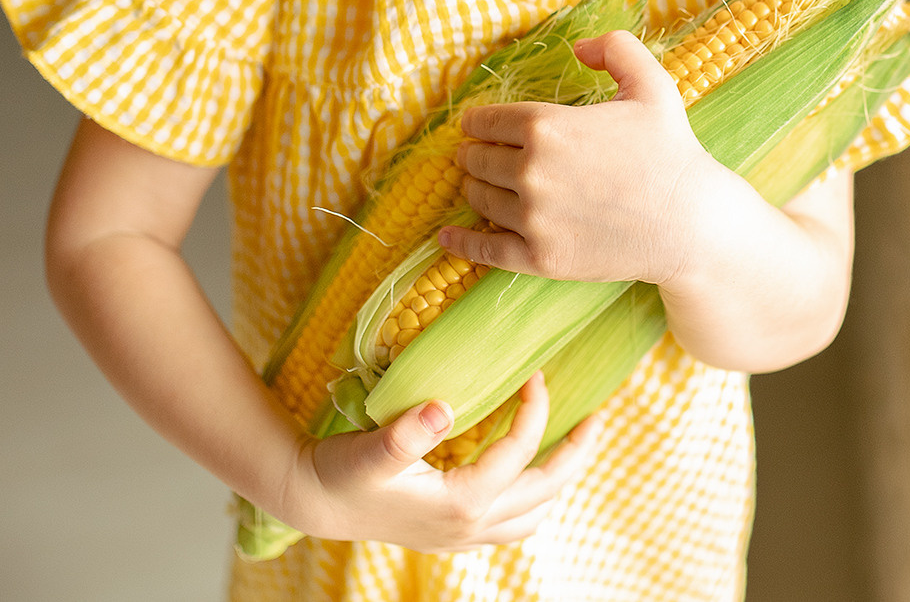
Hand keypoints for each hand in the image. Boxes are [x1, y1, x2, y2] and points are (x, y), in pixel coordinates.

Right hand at [288, 373, 600, 552]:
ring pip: (533, 515)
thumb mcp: (370, 448)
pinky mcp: (452, 535)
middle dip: (576, 452)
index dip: (535, 410)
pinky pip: (512, 523)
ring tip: (571, 441)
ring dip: (558, 479)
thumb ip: (406, 431)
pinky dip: (531, 496)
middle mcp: (470, 527)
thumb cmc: (341, 471)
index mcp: (460, 503)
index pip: (518, 452)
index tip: (535, 373)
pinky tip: (526, 468)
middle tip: (596, 415)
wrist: (313, 502)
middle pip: (545, 491)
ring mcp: (463, 536)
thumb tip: (444, 407)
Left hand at [441, 30, 746, 285]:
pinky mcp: (540, 258)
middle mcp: (530, 171)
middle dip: (474, 154)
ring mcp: (532, 218)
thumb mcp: (652, 85)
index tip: (477, 125)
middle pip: (478, 159)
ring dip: (474, 189)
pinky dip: (461, 241)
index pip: (488, 121)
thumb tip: (579, 46)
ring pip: (480, 199)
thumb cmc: (672, 152)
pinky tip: (447, 236)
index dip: (478, 121)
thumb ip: (615, 49)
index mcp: (547, 126)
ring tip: (479, 185)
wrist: (690, 224)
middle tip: (477, 155)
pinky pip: (484, 249)